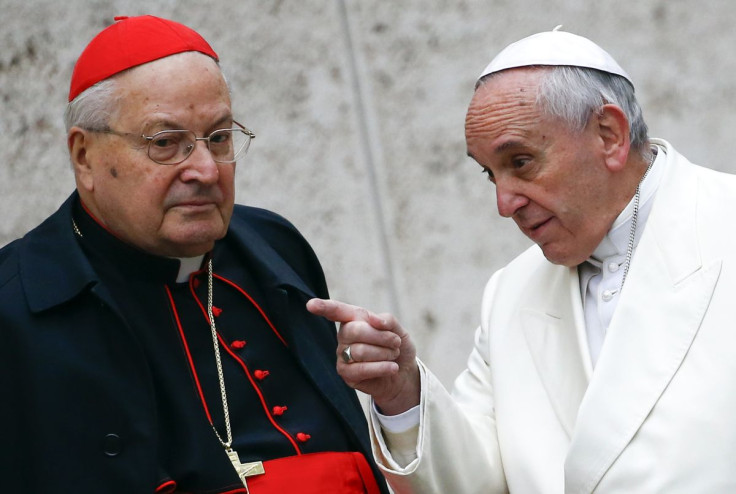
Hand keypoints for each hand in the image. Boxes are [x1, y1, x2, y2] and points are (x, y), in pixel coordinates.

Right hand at [306, 298, 419, 414]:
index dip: (323, 307)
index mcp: (353, 319)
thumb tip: (373, 320)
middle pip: (355, 331)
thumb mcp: (397, 329)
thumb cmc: (396, 347)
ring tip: (393, 355)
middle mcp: (344, 336)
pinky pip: (361, 369)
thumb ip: (386, 320)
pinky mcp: (346, 374)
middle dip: (382, 337)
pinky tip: (392, 368)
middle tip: (395, 342)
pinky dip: (382, 367)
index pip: (336, 311)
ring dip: (385, 353)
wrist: (404, 372)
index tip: (311, 305)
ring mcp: (342, 355)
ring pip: (360, 351)